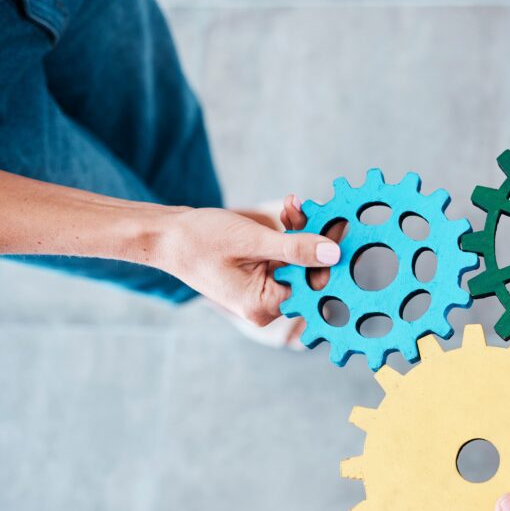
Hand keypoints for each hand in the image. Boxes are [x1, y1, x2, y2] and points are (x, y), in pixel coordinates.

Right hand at [155, 196, 339, 325]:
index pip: (313, 286)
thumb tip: (333, 254)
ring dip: (301, 229)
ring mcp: (266, 288)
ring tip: (292, 205)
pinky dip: (290, 231)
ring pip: (301, 259)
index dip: (328, 259)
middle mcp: (268, 303)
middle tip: (319, 210)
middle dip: (314, 238)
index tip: (341, 229)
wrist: (168, 235)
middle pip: (309, 272)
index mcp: (264, 305)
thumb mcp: (252, 241)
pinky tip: (287, 208)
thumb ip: (295, 248)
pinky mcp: (264, 272)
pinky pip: (288, 253)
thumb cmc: (199, 241)